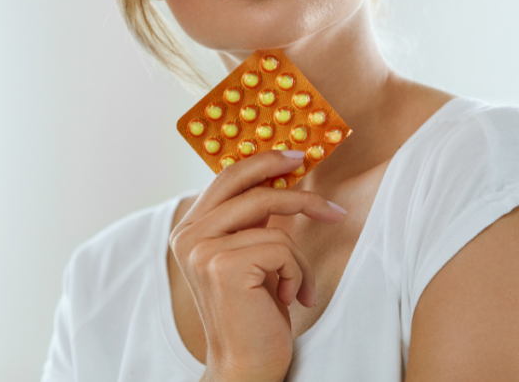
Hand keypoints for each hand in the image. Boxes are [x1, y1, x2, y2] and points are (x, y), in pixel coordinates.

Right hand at [170, 150, 346, 381]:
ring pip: (273, 223)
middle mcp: (188, 235)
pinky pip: (281, 248)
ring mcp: (202, 249)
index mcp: (189, 229)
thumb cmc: (253, 314)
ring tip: (299, 286)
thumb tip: (278, 177)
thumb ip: (250, 220)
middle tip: (330, 206)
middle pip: (249, 187)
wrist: (244, 366)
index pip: (227, 177)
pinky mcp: (223, 266)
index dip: (263, 161)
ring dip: (298, 258)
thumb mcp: (249, 257)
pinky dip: (297, 274)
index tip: (296, 157)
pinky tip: (289, 299)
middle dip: (296, 191)